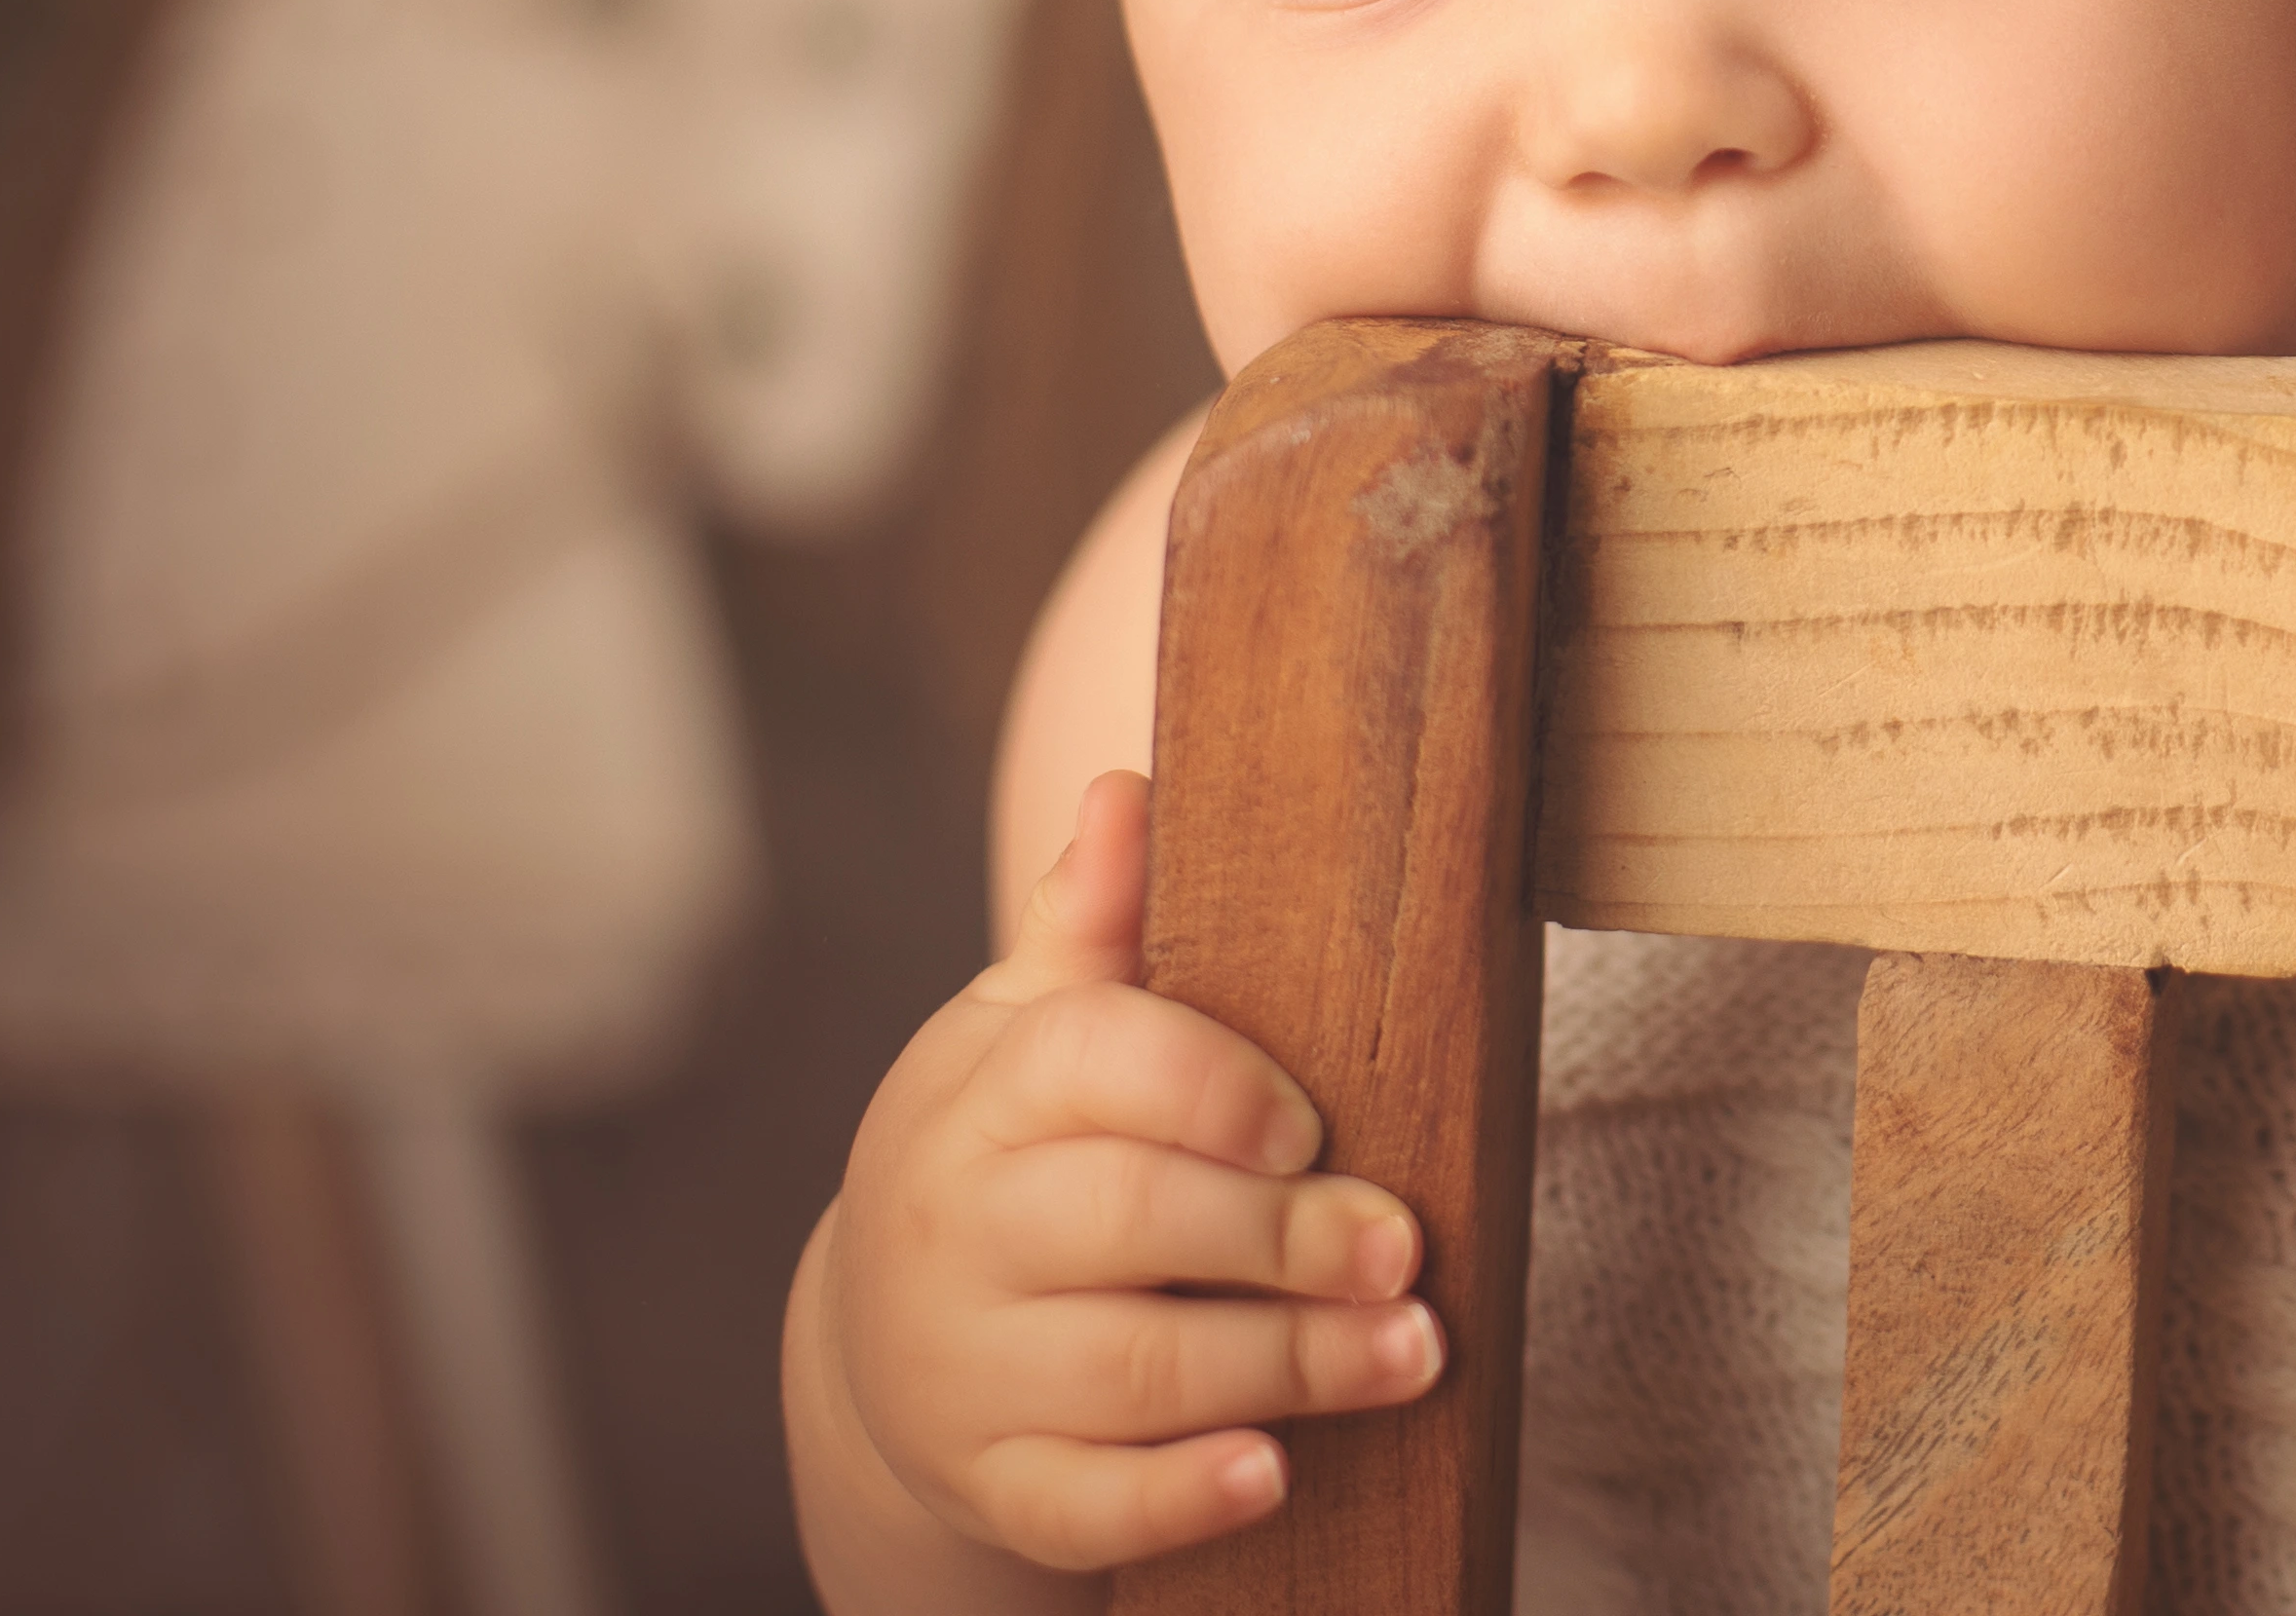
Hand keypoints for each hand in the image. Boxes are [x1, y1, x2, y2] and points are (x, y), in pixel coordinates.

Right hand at [802, 771, 1443, 1576]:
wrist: (884, 1337)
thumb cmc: (1008, 1151)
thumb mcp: (1025, 1028)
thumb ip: (1094, 925)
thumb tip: (1129, 789)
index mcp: (983, 1097)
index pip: (1091, 1064)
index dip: (1211, 1087)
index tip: (1311, 1124)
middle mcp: (962, 1231)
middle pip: (1129, 1221)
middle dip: (1283, 1238)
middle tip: (1407, 1248)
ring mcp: (966, 1368)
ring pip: (1133, 1371)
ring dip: (1286, 1366)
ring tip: (1411, 1350)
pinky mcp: (989, 1481)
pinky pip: (1080, 1505)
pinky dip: (1178, 1497)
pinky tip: (1271, 1472)